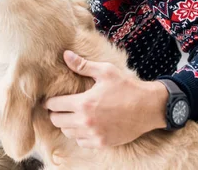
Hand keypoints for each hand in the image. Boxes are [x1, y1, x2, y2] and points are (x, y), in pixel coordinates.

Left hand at [43, 50, 167, 148]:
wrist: (148, 107)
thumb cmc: (126, 86)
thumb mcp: (105, 71)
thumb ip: (82, 65)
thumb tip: (65, 55)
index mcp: (84, 103)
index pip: (55, 105)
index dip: (49, 101)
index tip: (49, 99)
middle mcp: (86, 122)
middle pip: (58, 121)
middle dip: (54, 113)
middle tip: (57, 107)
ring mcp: (94, 135)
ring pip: (68, 133)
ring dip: (66, 124)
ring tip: (69, 115)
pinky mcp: (103, 143)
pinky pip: (81, 142)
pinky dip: (78, 135)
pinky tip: (83, 125)